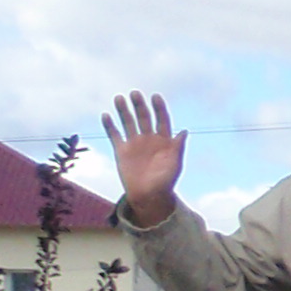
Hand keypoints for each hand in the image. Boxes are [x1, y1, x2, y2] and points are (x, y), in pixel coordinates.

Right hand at [105, 92, 184, 226]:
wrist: (149, 196)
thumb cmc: (166, 181)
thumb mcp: (175, 164)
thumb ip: (177, 147)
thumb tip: (184, 131)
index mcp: (164, 140)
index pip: (162, 119)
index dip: (159, 108)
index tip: (156, 97)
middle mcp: (149, 138)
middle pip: (144, 117)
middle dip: (140, 105)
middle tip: (135, 93)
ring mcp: (135, 143)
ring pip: (128, 122)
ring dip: (124, 111)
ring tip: (120, 98)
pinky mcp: (122, 151)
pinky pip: (115, 135)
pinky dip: (110, 126)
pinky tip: (106, 115)